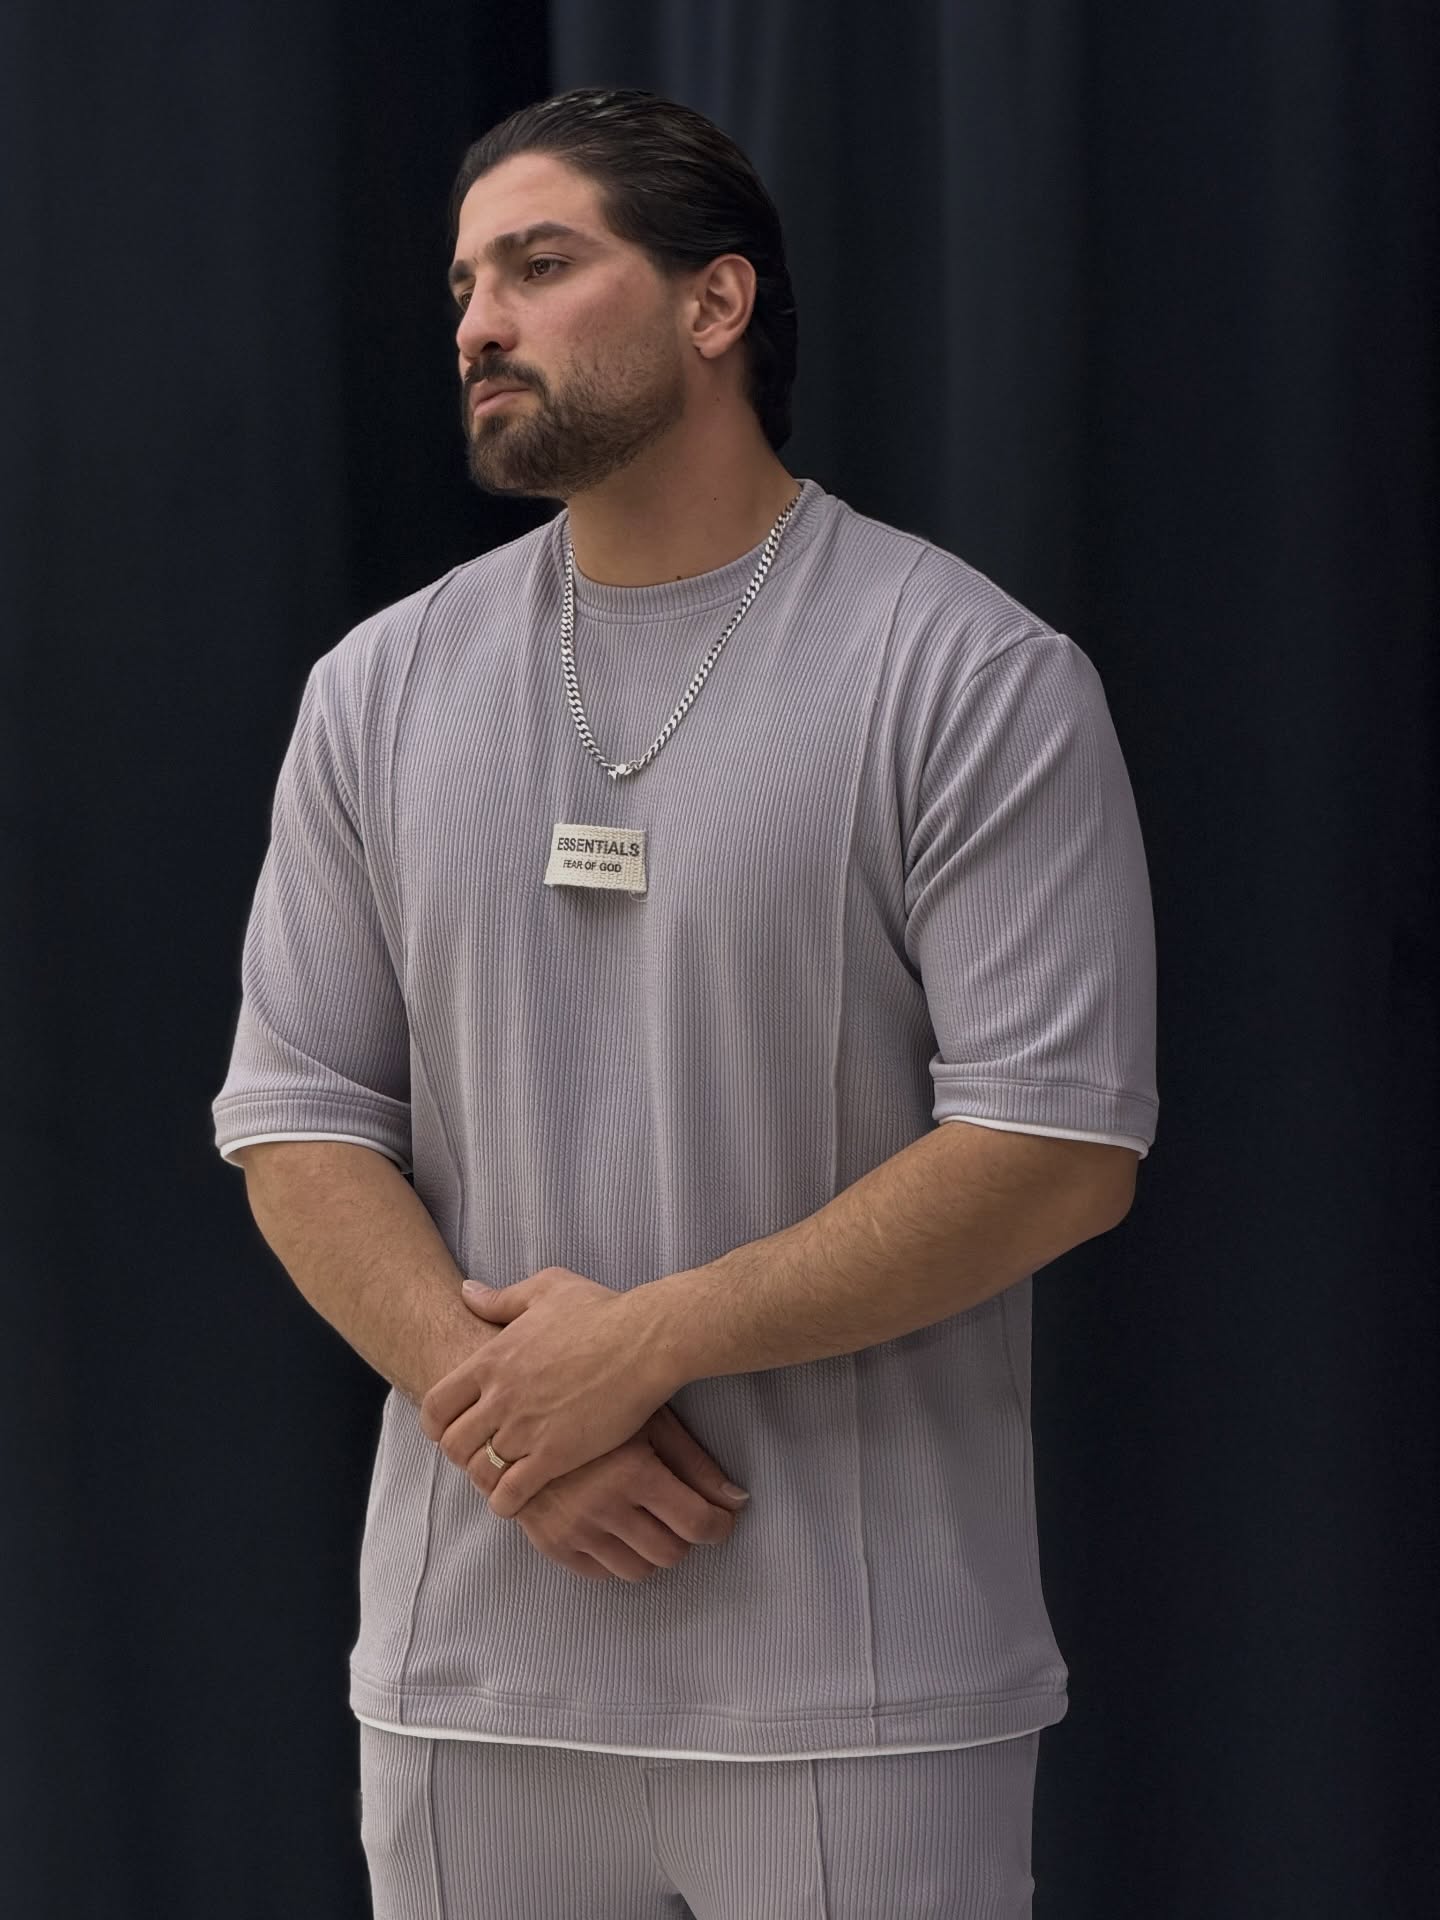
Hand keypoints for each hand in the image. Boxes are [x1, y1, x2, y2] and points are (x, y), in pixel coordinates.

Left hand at [418, 1267, 677, 1518]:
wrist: (646, 1341)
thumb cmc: (602, 1311)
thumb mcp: (546, 1289)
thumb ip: (500, 1298)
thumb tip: (465, 1292)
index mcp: (491, 1360)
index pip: (436, 1405)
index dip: (436, 1424)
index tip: (451, 1429)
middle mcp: (500, 1397)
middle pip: (452, 1444)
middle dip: (461, 1454)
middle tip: (480, 1455)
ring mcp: (525, 1429)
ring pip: (479, 1471)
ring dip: (484, 1479)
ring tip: (500, 1478)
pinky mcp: (554, 1455)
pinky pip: (510, 1494)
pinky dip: (506, 1502)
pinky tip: (518, 1497)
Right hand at [462, 1404, 750, 1581]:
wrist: (517, 1404)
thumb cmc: (595, 1402)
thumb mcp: (651, 1421)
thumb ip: (696, 1464)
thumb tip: (739, 1500)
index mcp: (632, 1473)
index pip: (696, 1524)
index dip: (718, 1526)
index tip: (721, 1520)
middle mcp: (602, 1506)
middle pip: (670, 1553)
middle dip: (687, 1539)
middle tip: (687, 1518)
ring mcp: (573, 1529)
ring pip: (637, 1570)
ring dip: (654, 1552)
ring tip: (654, 1522)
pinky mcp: (549, 1543)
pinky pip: (600, 1574)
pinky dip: (618, 1558)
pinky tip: (621, 1530)